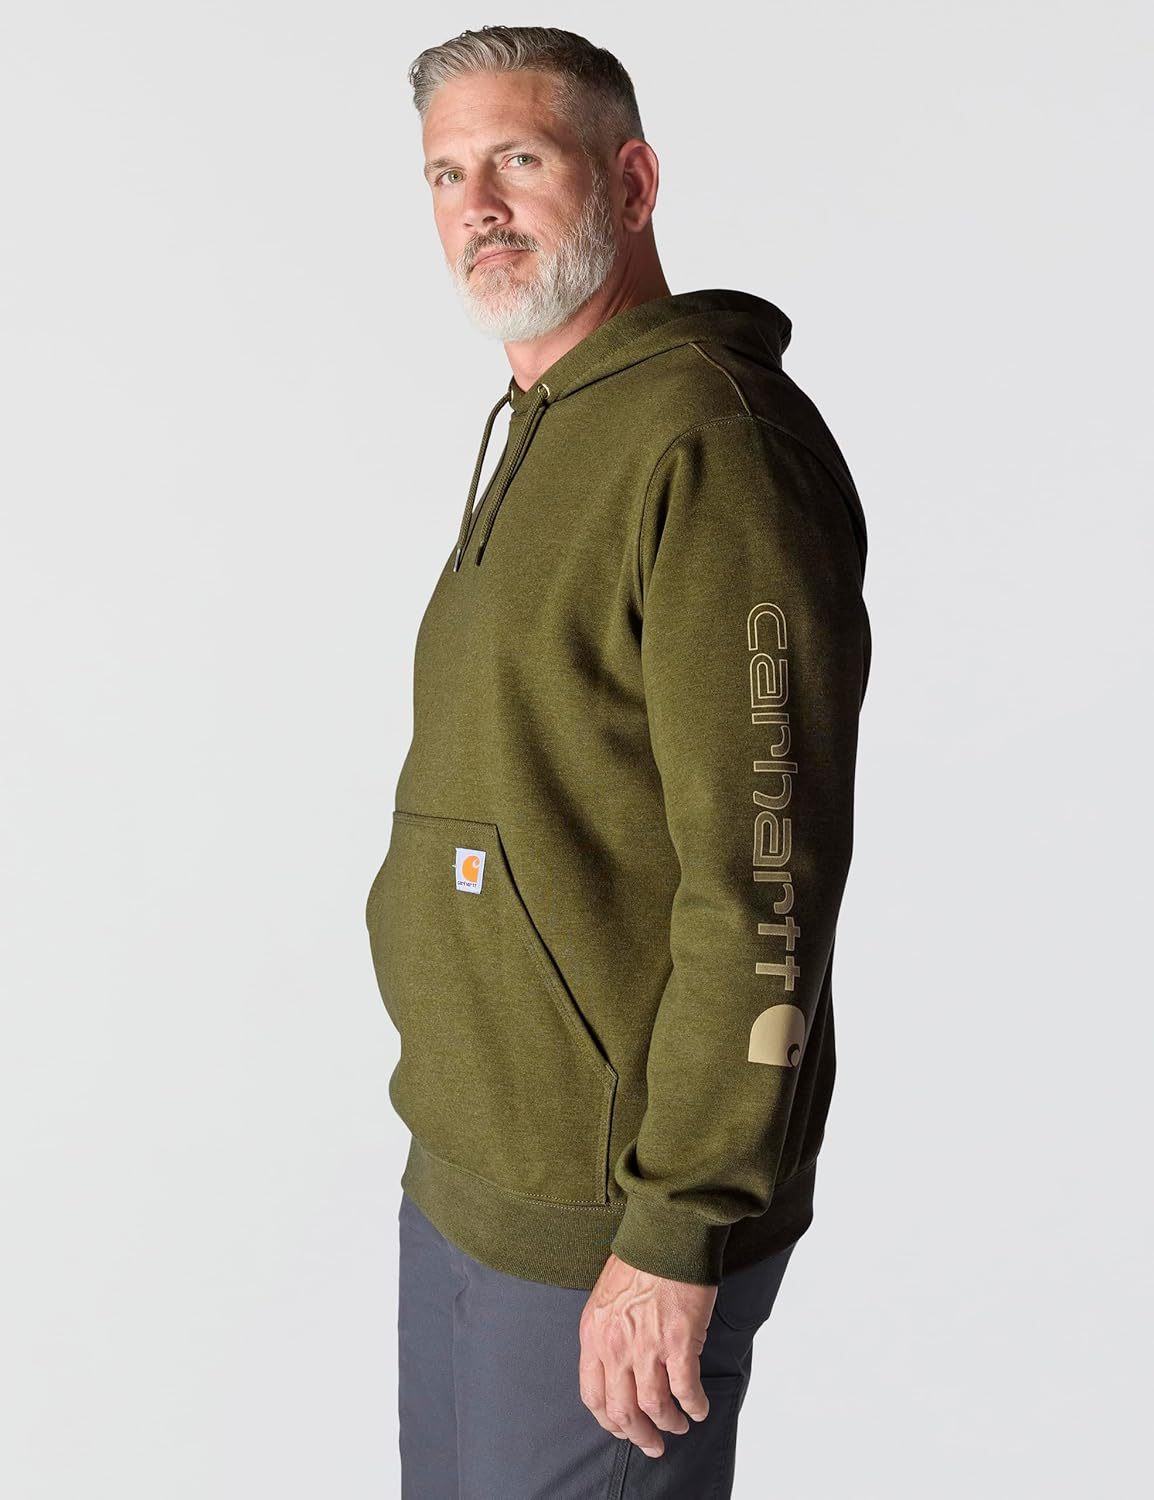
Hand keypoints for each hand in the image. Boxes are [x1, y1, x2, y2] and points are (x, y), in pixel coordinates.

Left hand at [578, 1251, 717, 1458]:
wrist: (665, 1236)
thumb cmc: (640, 1261)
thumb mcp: (606, 1298)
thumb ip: (608, 1333)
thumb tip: (618, 1364)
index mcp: (593, 1335)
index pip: (593, 1395)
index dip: (609, 1420)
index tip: (622, 1429)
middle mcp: (615, 1346)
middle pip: (622, 1411)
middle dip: (638, 1434)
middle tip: (652, 1444)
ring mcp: (646, 1347)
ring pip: (654, 1407)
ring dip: (668, 1423)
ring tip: (678, 1425)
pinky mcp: (678, 1344)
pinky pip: (685, 1390)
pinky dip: (693, 1406)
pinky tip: (698, 1409)